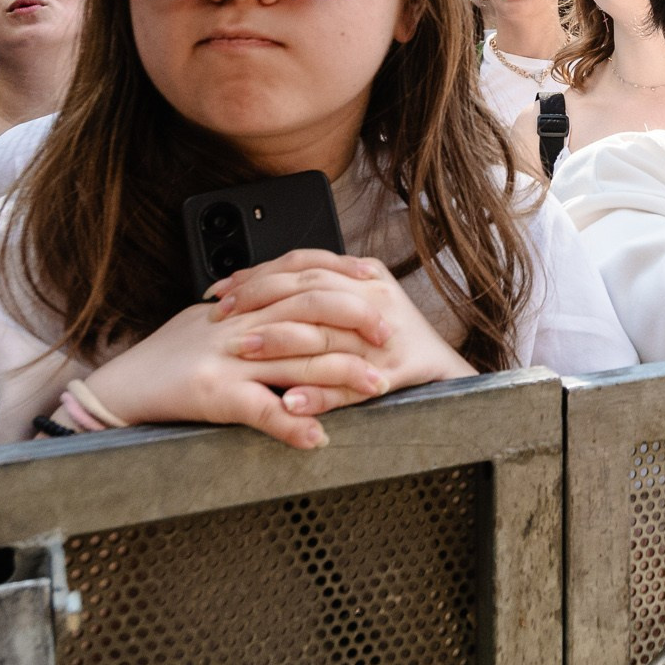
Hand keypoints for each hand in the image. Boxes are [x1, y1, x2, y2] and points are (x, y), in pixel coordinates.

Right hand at [79, 251, 471, 448]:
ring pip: (295, 358)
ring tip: (377, 387)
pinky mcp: (212, 394)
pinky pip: (259, 410)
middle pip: (309, 311)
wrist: (119, 385)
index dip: (342, 281)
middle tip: (392, 335)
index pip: (301, 280)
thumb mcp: (213, 324)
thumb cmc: (168, 357)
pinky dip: (291, 425)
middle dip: (357, 320)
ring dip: (342, 374)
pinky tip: (318, 439)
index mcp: (242, 306)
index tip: (378, 287)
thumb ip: (254, 312)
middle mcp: (240, 325)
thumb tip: (295, 306)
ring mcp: (227, 359)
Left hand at [213, 249, 473, 406]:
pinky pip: (352, 383)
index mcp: (366, 275)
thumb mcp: (358, 301)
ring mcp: (388, 336)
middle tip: (223, 318)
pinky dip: (319, 394)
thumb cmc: (392, 338)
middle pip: (310, 292)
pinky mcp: (396, 373)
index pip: (304, 263)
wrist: (442, 369)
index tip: (222, 290)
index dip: (259, 274)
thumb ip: (320, 292)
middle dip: (260, 302)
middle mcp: (377, 297)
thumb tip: (259, 285)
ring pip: (327, 333)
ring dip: (282, 342)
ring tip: (245, 350)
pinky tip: (290, 401)